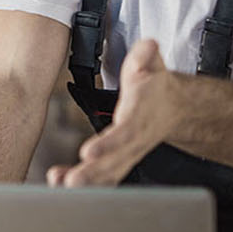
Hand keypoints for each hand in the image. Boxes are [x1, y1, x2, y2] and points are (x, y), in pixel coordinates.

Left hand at [48, 38, 176, 186]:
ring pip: (108, 173)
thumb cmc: (154, 85)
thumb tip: (148, 46)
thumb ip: (147, 57)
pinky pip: (103, 175)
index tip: (88, 153)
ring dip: (86, 182)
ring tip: (61, 185)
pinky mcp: (118, 159)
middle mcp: (133, 140)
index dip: (109, 145)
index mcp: (140, 117)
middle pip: (115, 161)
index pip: (125, 133)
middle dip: (93, 173)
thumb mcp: (152, 65)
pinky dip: (85, 183)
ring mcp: (126, 153)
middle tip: (71, 182)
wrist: (173, 106)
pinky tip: (59, 183)